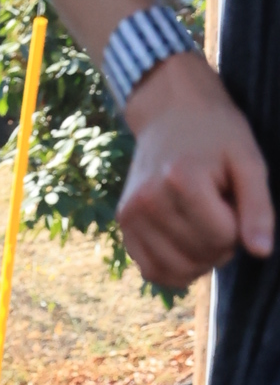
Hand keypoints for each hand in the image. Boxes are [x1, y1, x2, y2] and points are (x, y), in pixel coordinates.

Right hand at [119, 52, 273, 286]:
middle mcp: (148, 199)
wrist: (170, 114)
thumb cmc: (216, 134)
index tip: (232, 198)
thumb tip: (261, 252)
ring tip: (203, 226)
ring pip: (178, 269)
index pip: (224, 236)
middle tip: (219, 209)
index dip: (240, 224)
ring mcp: (131, 214)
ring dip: (201, 258)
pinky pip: (152, 271)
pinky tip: (188, 249)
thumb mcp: (248, 160)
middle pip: (202, 254)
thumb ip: (258, 207)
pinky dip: (175, 270)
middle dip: (222, 242)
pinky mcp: (123, 224)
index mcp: (181, 179)